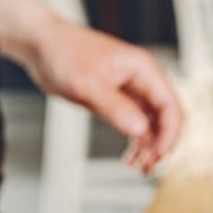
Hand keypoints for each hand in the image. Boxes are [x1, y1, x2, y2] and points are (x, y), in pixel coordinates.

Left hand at [23, 21, 182, 173]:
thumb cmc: (64, 53)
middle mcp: (142, 80)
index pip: (170, 106)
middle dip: (160, 143)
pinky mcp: (117, 99)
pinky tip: (129, 156)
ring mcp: (130, 90)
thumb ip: (115, 107)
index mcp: (144, 69)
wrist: (42, 45)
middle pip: (166, 117)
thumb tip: (139, 130)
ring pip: (152, 124)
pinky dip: (135, 141)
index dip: (169, 134)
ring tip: (139, 167)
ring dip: (149, 146)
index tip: (157, 155)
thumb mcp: (88, 84)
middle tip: (147, 166)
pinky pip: (135, 123)